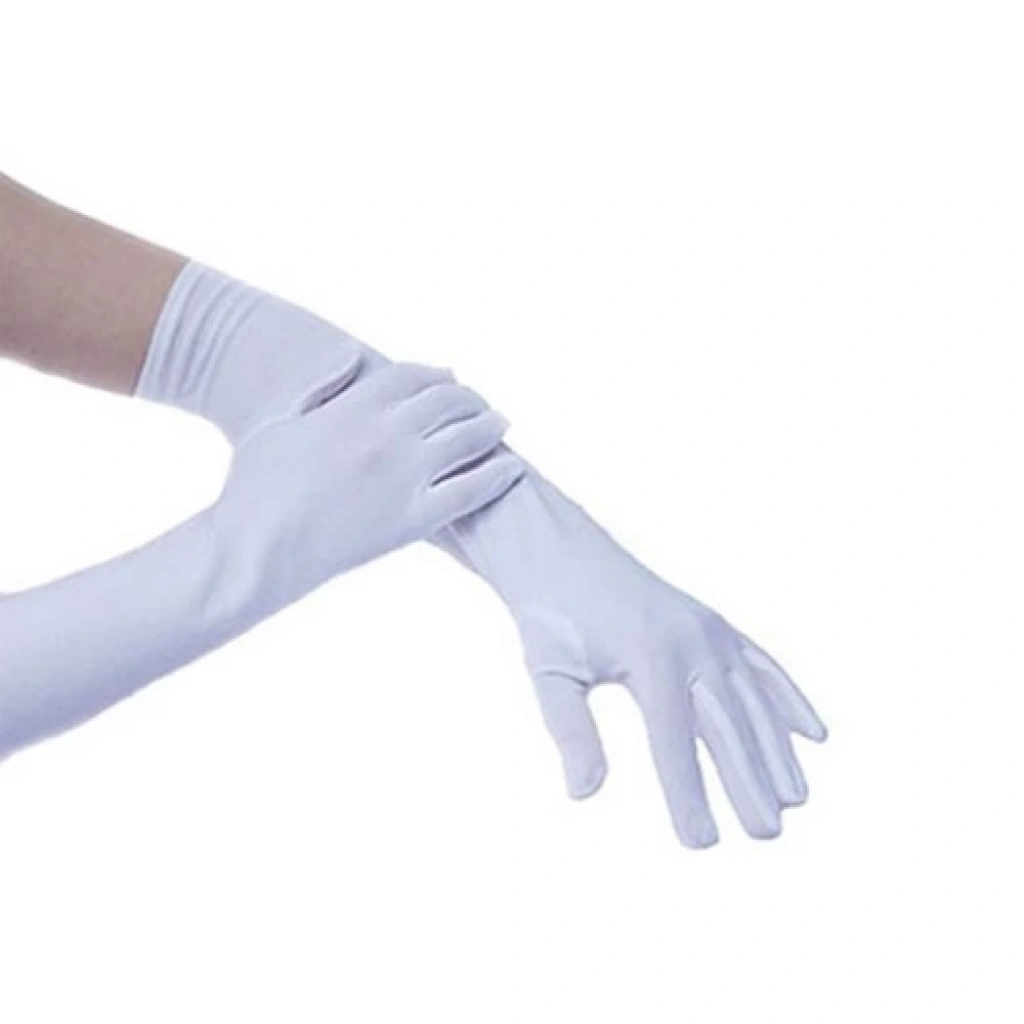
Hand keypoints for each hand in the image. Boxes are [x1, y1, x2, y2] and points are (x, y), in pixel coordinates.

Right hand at [216, 361, 523, 611]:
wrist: (255, 550)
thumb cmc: (255, 488)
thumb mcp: (279, 422)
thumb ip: (319, 385)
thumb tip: (352, 356)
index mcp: (353, 406)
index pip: (413, 375)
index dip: (437, 374)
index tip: (450, 379)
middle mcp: (386, 433)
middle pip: (448, 401)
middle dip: (469, 398)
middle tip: (480, 406)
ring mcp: (404, 476)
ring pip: (467, 438)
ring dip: (490, 426)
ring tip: (501, 426)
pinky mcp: (414, 519)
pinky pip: (471, 491)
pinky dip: (497, 476)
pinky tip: (513, 469)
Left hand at [447, 475, 825, 847]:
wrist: (559, 549)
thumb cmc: (550, 613)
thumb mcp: (550, 672)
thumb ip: (570, 730)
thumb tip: (584, 792)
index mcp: (650, 655)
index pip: (673, 742)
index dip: (689, 794)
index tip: (702, 843)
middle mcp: (691, 641)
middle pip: (726, 725)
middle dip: (747, 783)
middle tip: (767, 836)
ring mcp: (708, 629)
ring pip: (753, 700)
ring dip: (777, 750)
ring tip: (797, 799)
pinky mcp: (712, 623)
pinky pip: (761, 665)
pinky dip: (787, 699)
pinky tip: (814, 733)